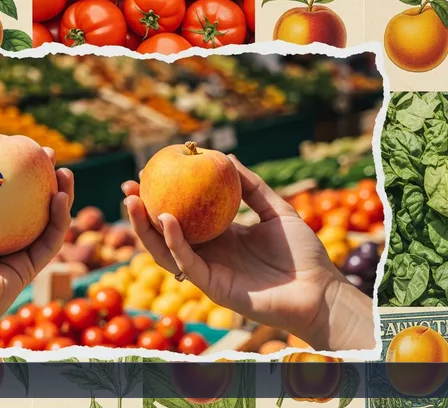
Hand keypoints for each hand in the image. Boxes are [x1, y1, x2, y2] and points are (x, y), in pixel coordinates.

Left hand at [0, 140, 73, 349]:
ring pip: (45, 222)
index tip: (18, 146)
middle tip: (46, 156)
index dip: (11, 169)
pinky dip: (59, 220)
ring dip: (61, 195)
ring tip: (63, 172)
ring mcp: (13, 256)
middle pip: (27, 203)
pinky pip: (48, 242)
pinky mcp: (27, 272)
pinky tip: (59, 197)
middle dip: (42, 178)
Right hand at [122, 155, 373, 350]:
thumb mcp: (277, 210)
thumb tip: (227, 157)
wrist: (320, 291)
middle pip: (164, 232)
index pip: (182, 214)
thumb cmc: (303, 254)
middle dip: (142, 212)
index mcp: (220, 235)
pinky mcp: (211, 286)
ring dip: (146, 228)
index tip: (147, 175)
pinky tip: (167, 219)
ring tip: (133, 203)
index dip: (162, 196)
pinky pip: (185, 262)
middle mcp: (208, 252)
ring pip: (165, 249)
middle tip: (127, 189)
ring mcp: (207, 270)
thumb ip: (252, 187)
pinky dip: (173, 241)